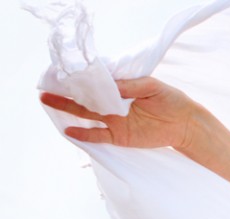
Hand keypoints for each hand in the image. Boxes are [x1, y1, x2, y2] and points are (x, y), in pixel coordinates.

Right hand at [40, 77, 201, 151]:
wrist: (186, 124)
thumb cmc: (171, 100)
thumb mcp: (151, 86)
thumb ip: (130, 85)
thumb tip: (109, 83)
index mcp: (120, 89)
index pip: (96, 82)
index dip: (79, 78)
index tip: (61, 72)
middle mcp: (114, 104)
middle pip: (85, 98)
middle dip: (65, 93)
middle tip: (44, 88)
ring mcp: (115, 121)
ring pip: (87, 115)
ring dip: (68, 110)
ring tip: (47, 102)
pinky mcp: (120, 137)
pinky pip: (99, 135)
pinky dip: (84, 134)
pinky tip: (68, 130)